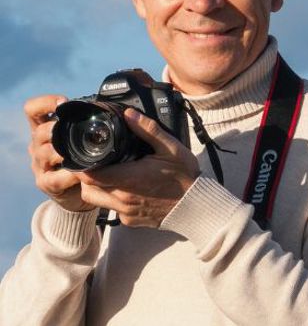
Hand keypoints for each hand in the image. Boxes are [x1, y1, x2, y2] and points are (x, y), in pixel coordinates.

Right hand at [25, 94, 95, 212]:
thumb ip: (93, 126)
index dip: (44, 103)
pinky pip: (55, 178)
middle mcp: (38, 145)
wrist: (79, 192)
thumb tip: (124, 111)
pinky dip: (70, 175)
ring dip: (64, 152)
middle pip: (40, 131)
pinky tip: (83, 174)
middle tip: (75, 130)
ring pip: (45, 153)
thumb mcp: (85, 139)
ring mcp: (40, 165)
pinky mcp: (46, 183)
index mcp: (45, 129)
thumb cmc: (84, 160)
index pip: (33, 110)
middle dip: (57, 129)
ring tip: (81, 153)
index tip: (63, 103)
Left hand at [76, 109, 200, 227]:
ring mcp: (126, 212)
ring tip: (109, 175)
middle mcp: (123, 198)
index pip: (89, 175)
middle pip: (86, 188)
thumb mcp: (171, 148)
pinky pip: (112, 210)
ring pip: (96, 201)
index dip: (82, 165)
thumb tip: (129, 114)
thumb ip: (148, 130)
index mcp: (129, 178)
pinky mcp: (131, 221)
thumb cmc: (185, 177)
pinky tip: (126, 189)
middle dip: (87, 176)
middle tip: (96, 163)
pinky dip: (112, 200)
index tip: (85, 155)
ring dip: (96, 188)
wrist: (197, 205)